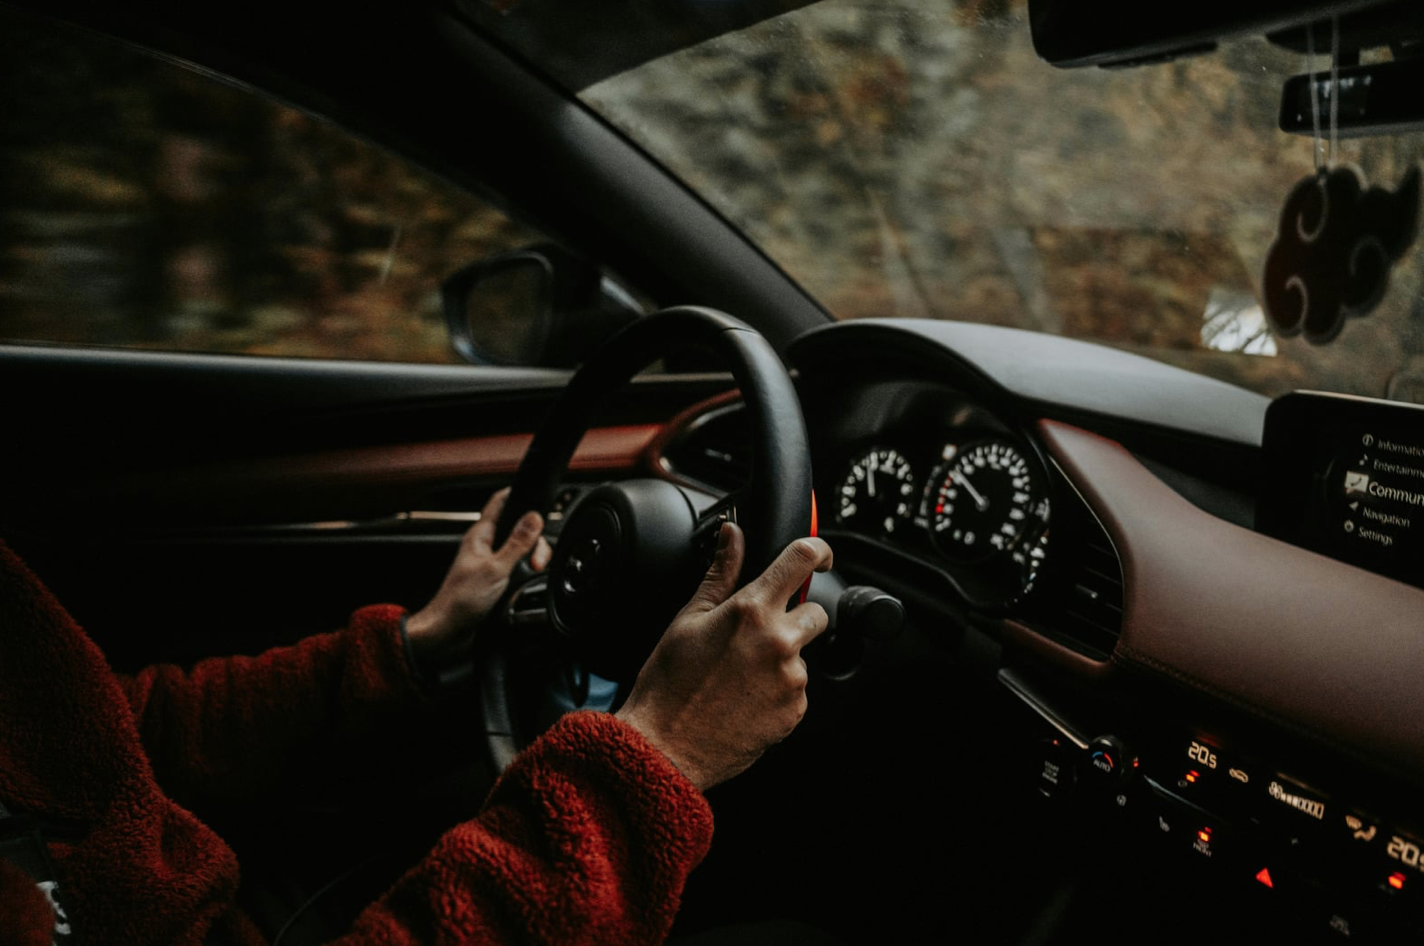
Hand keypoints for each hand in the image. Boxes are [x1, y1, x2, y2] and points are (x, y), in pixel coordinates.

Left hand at [405, 488, 551, 668]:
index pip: (500, 502)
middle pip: (519, 529)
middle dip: (534, 541)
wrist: (449, 630)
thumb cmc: (460, 600)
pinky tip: (527, 581)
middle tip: (536, 560)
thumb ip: (517, 542)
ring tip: (533, 571)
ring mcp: (491, 562)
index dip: (518, 495)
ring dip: (531, 558)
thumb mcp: (495, 568)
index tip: (537, 496)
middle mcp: (486, 545)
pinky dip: (526, 573)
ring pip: (521, 549)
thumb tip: (534, 517)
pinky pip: (517, 568)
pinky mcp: (496, 579)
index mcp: (480, 535)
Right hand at [615, 522, 832, 790]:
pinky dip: (778, 691)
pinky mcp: (796, 711)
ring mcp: (791, 679)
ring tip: (740, 675)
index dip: (817, 550)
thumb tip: (732, 534)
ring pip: (803, 655)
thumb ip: (721, 572)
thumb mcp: (688, 619)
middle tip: (756, 635)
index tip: (818, 557)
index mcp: (751, 610)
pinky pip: (797, 690)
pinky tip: (746, 698)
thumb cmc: (669, 684)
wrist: (666, 748)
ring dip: (782, 659)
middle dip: (794, 617)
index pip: (802, 559)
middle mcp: (779, 641)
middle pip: (816, 611)